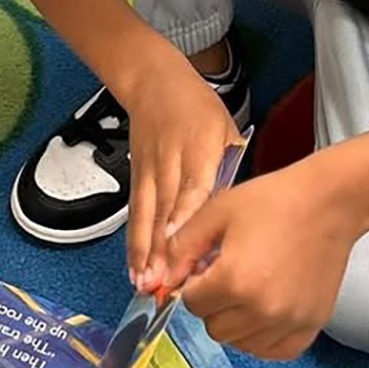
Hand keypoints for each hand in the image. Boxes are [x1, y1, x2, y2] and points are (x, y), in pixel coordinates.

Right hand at [122, 62, 238, 292]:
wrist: (154, 84)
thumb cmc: (196, 108)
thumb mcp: (226, 132)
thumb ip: (228, 173)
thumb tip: (234, 220)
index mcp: (199, 147)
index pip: (193, 186)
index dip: (185, 217)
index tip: (182, 245)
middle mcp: (170, 162)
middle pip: (165, 209)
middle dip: (162, 249)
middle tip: (163, 283)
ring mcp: (149, 172)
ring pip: (146, 216)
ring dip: (144, 252)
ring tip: (145, 284)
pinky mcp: (136, 179)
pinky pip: (135, 215)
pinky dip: (134, 243)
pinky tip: (136, 269)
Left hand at [163, 163, 365, 359]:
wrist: (327, 202)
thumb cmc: (274, 202)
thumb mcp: (216, 213)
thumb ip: (182, 248)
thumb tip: (161, 279)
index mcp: (234, 280)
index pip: (191, 303)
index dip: (192, 282)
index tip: (205, 268)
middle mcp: (262, 309)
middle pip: (214, 327)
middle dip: (212, 304)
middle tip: (227, 275)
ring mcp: (289, 321)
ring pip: (241, 343)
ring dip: (236, 321)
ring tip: (248, 288)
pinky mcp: (311, 326)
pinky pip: (274, 351)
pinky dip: (263, 337)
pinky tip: (264, 309)